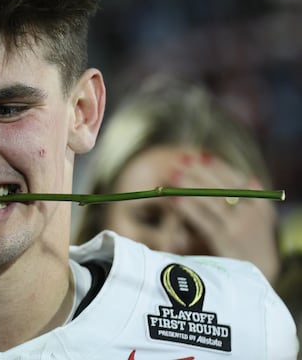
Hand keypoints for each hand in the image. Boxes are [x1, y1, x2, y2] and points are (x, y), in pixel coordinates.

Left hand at [171, 151, 279, 282]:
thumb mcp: (249, 217)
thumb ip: (235, 195)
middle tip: (179, 162)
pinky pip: (205, 221)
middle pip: (223, 186)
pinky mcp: (227, 243)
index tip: (198, 156)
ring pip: (212, 200)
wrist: (258, 277)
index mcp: (261, 205)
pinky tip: (174, 200)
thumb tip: (216, 167)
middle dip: (199, 172)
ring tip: (172, 176)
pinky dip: (188, 209)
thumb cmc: (247, 243)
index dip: (217, 167)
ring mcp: (241, 228)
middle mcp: (254, 213)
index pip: (237, 178)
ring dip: (190, 186)